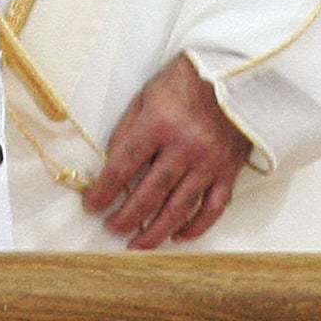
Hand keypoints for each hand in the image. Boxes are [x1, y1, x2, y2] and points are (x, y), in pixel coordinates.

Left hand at [82, 55, 251, 248]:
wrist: (229, 76)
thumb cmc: (180, 84)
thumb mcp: (143, 100)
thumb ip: (127, 133)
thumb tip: (110, 167)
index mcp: (157, 126)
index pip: (122, 167)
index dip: (104, 191)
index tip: (91, 205)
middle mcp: (184, 149)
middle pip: (150, 193)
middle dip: (127, 216)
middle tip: (112, 229)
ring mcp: (209, 163)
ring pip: (180, 207)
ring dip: (157, 230)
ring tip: (139, 244)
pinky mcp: (229, 172)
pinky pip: (213, 207)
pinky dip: (197, 225)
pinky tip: (180, 235)